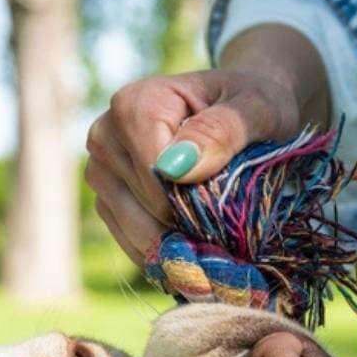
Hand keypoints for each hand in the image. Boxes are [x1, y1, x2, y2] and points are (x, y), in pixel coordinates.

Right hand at [84, 24, 330, 263]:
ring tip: (214, 240)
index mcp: (136, 104)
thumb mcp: (256, 110)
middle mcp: (105, 133)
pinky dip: (162, 253)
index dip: (193, 202)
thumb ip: (223, 131)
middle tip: (228, 227)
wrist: (240, 111)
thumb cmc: (251, 106)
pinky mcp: (106, 197)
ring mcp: (100, 168)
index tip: (229, 210)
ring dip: (176, 245)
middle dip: (187, 225)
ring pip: (133, 228)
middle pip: (143, 205)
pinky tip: (193, 250)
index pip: (154, 175)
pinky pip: (128, 240)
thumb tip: (176, 169)